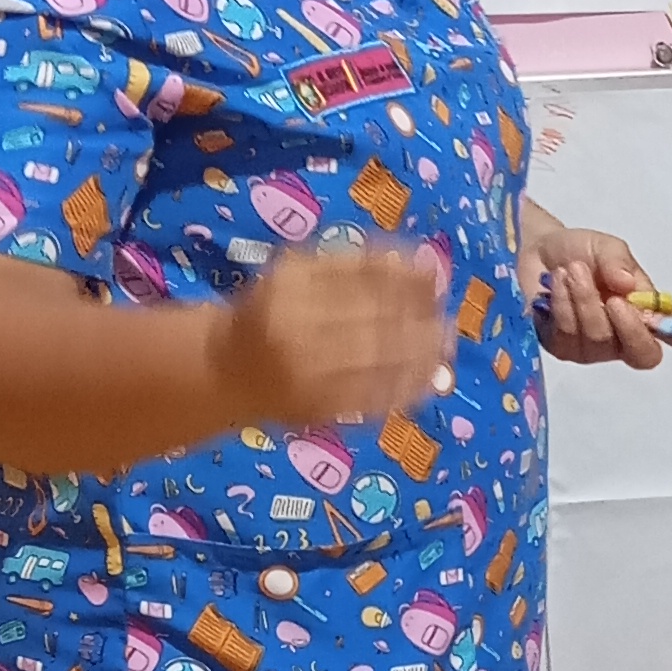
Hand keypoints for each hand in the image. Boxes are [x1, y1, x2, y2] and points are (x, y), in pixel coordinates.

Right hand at [207, 242, 449, 431]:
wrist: (224, 371)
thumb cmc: (270, 313)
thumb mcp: (299, 273)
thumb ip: (354, 264)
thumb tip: (421, 261)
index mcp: (290, 286)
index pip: (362, 277)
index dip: (406, 276)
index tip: (435, 271)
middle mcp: (295, 328)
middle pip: (376, 319)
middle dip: (421, 315)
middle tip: (447, 312)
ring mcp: (307, 373)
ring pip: (380, 359)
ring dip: (424, 351)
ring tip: (445, 341)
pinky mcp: (320, 408)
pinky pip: (375, 396)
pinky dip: (410, 384)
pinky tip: (430, 374)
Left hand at [521, 212, 671, 367]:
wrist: (531, 251)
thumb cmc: (576, 251)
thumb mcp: (604, 247)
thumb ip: (619, 262)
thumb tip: (628, 285)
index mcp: (644, 312)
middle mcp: (622, 336)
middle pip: (642, 355)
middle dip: (630, 328)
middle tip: (615, 299)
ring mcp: (591, 347)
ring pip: (599, 339)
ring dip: (586, 300)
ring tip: (572, 270)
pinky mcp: (560, 347)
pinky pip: (568, 336)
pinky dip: (564, 306)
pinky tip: (555, 286)